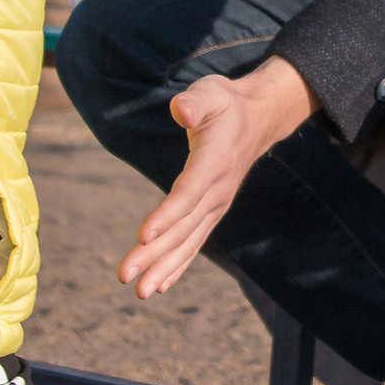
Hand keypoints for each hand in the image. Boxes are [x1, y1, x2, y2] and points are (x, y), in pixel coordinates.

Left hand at [118, 57, 316, 298]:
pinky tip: (159, 285)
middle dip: (153, 255)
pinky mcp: (210, 213)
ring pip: (187, 242)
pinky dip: (177, 265)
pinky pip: (193, 243)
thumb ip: (195, 102)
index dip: (166, 215)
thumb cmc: (226, 104)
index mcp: (213, 163)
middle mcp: (216, 191)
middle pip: (183, 228)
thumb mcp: (211, 92)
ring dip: (163, 268)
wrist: (258, 120)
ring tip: (140, 291)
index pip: (188, 193)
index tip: (143, 236)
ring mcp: (215, 206)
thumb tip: (180, 109)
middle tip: (125, 276)